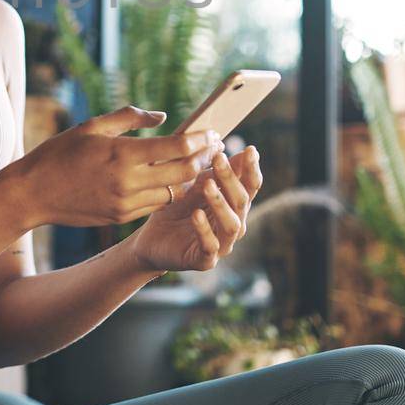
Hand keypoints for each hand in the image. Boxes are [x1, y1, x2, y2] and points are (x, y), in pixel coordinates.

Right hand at [11, 105, 213, 228]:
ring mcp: (125, 204)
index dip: (199, 139)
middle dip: (203, 159)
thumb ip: (130, 118)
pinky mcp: (120, 218)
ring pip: (173, 192)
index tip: (212, 132)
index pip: (176, 147)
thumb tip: (162, 117)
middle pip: (183, 172)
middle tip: (214, 147)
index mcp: (122, 154)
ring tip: (196, 163)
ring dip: (188, 177)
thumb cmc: (59, 153)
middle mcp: (128, 182)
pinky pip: (155, 204)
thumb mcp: (92, 126)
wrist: (32, 193)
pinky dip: (167, 191)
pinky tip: (170, 179)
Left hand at [130, 145, 261, 273]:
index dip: (252, 169)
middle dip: (231, 179)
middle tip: (219, 159)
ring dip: (220, 203)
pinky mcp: (205, 260)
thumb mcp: (194, 185)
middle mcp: (234, 225)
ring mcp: (222, 244)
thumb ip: (212, 171)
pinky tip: (195, 214)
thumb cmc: (177, 208)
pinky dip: (203, 230)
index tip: (249, 149)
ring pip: (231, 224)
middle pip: (241, 201)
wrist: (152, 238)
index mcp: (234, 206)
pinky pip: (209, 246)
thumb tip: (227, 144)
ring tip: (207, 185)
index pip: (250, 186)